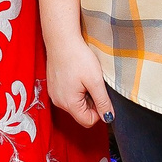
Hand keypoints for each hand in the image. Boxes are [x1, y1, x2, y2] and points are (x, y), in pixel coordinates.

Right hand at [37, 0, 112, 127]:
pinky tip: (77, 74)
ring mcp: (54, 94)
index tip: (101, 94)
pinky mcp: (53, 86)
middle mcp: (59, 102)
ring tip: (85, 77)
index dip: (99, 111)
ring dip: (84, 94)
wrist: (61, 39)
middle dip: (91, 102)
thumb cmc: (78, 58)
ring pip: (75, 103)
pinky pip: (68, 95)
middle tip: (93, 83)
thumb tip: (108, 117)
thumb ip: (102, 102)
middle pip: (81, 113)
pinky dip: (76, 88)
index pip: (88, 121)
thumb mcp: (95, 81)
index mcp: (69, 103)